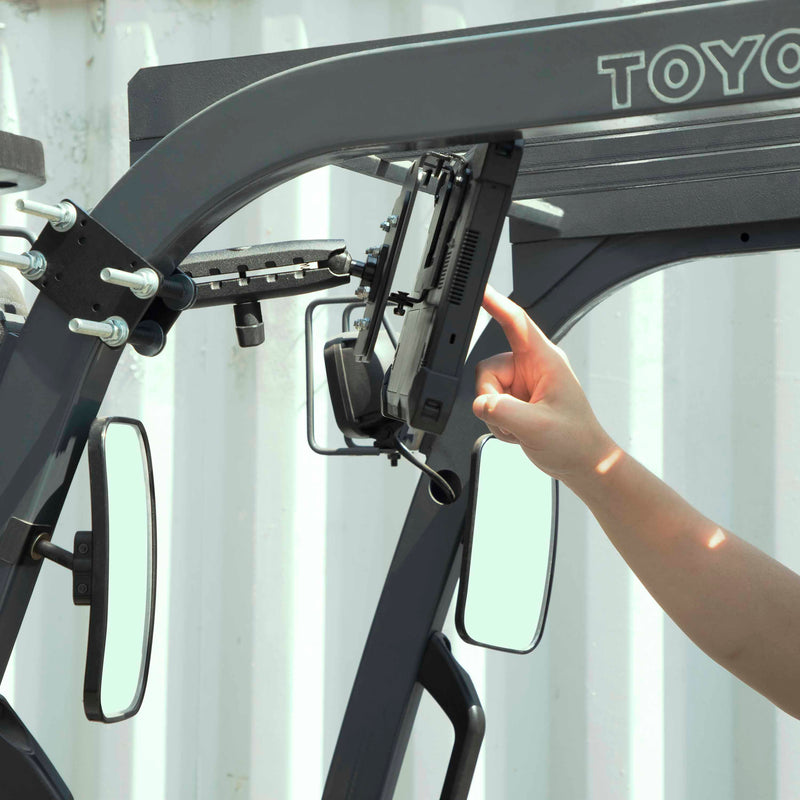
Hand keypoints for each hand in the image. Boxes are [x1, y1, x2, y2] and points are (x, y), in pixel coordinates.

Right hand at [473, 285, 615, 483]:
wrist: (583, 463)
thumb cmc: (575, 441)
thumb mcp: (537, 426)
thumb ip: (503, 411)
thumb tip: (481, 402)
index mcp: (545, 361)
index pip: (515, 323)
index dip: (496, 304)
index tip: (479, 290)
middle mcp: (532, 368)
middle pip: (488, 369)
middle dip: (493, 398)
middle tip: (513, 419)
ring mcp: (524, 384)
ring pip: (486, 389)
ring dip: (497, 414)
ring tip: (520, 427)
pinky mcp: (518, 400)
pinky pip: (490, 404)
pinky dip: (499, 422)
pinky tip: (518, 430)